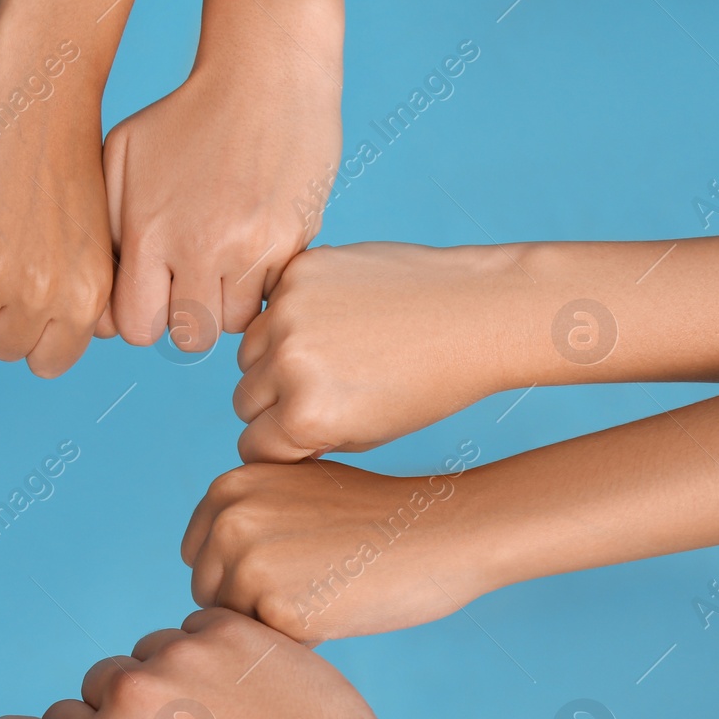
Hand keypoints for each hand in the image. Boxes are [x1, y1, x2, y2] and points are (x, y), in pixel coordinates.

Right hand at [0, 39, 114, 376]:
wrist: (38, 99)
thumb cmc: (68, 166)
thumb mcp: (94, 246)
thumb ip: (80, 304)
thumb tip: (49, 347)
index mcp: (88, 298)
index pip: (48, 363)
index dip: (33, 337)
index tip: (27, 306)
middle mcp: (45, 294)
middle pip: (3, 349)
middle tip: (1, 269)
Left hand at [105, 1, 341, 350]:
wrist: (265, 75)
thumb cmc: (184, 117)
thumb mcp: (121, 158)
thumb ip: (105, 232)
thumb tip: (104, 309)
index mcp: (150, 233)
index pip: (139, 327)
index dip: (145, 315)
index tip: (154, 291)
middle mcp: (200, 246)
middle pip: (190, 336)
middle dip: (187, 316)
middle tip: (192, 279)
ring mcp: (252, 247)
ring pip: (235, 322)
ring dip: (227, 302)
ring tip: (226, 257)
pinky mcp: (294, 241)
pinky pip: (273, 294)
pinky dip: (264, 281)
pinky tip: (255, 241)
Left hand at [180, 459, 489, 642]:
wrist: (441, 533)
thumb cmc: (373, 518)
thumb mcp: (293, 491)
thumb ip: (245, 516)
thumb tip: (201, 559)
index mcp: (227, 488)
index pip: (202, 559)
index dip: (242, 573)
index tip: (289, 565)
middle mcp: (227, 522)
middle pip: (210, 594)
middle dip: (251, 602)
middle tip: (314, 582)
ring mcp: (249, 566)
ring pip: (234, 626)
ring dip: (273, 624)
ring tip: (326, 593)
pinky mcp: (277, 611)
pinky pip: (268, 648)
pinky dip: (299, 643)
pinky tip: (337, 612)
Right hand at [235, 243, 537, 461]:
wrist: (475, 313)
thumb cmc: (428, 384)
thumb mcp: (364, 435)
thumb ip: (303, 438)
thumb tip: (260, 431)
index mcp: (307, 417)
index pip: (252, 446)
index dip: (279, 446)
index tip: (305, 435)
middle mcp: (289, 364)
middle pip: (243, 400)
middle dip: (273, 403)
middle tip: (323, 390)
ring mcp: (290, 312)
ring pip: (248, 353)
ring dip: (274, 357)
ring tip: (330, 353)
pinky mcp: (298, 272)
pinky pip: (268, 306)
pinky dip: (291, 315)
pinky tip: (336, 317)